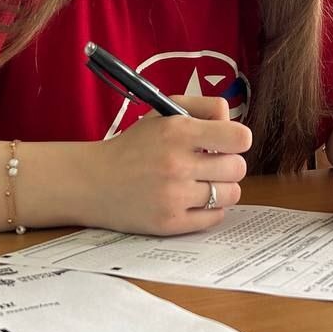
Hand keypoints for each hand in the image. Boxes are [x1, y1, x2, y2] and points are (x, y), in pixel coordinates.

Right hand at [96, 95, 249, 234]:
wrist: (92, 182)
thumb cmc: (134, 146)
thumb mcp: (164, 111)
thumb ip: (205, 107)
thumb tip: (234, 123)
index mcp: (177, 132)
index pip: (240, 138)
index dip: (238, 139)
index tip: (228, 142)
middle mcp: (176, 164)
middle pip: (238, 168)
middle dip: (228, 164)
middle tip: (210, 164)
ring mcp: (173, 197)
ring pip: (231, 194)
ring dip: (222, 188)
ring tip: (202, 182)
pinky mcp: (170, 223)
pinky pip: (215, 217)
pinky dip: (210, 209)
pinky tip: (193, 199)